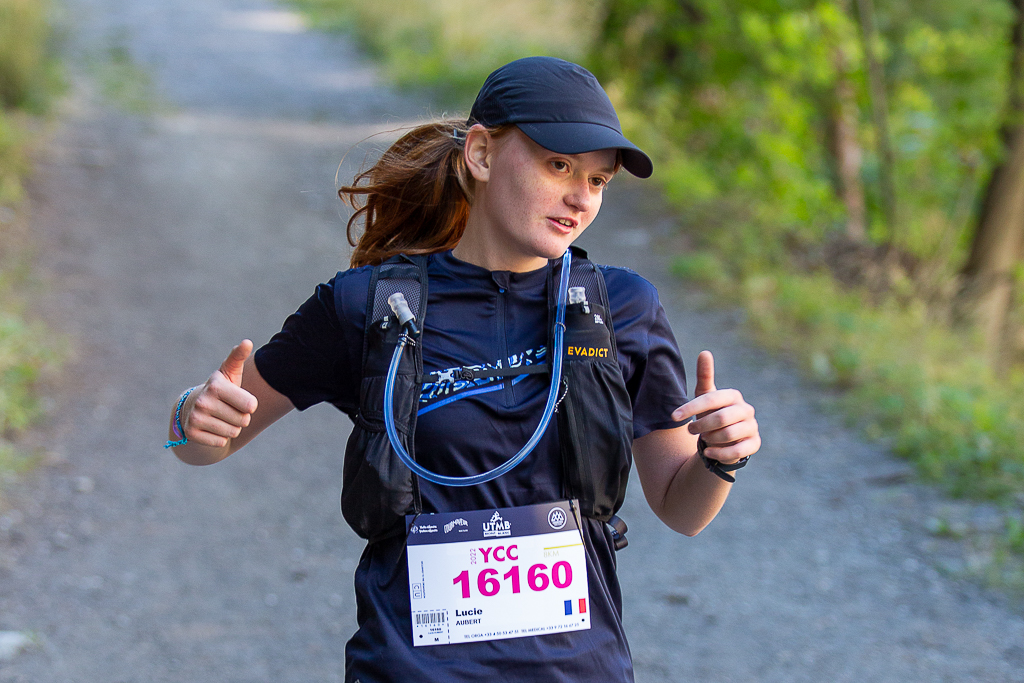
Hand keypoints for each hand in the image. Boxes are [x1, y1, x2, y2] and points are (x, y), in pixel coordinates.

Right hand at [181, 340, 258, 447]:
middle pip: (243, 421)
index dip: (249, 405)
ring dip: (231, 427)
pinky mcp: (191, 434)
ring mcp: (195, 418)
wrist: (194, 406)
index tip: (239, 399)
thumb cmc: (221, 388)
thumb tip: (247, 342)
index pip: (251, 406)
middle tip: (228, 409)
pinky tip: (212, 427)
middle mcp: (202, 402)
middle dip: (240, 417)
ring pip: (233, 432)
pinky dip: (220, 438)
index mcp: (216, 386)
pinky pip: (221, 442)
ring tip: (220, 417)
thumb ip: (238, 357)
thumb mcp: (230, 372)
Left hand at [671, 350, 759, 464]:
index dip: (690, 407)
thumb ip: (705, 376)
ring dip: (710, 439)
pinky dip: (719, 453)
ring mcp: (752, 427)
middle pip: (720, 418)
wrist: (722, 440)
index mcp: (733, 396)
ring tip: (703, 438)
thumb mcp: (705, 397)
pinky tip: (708, 452)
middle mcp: (746, 410)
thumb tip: (705, 352)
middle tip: (690, 429)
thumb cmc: (711, 415)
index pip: (710, 399)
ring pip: (728, 434)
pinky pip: (737, 451)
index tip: (673, 417)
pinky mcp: (754, 444)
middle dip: (700, 425)